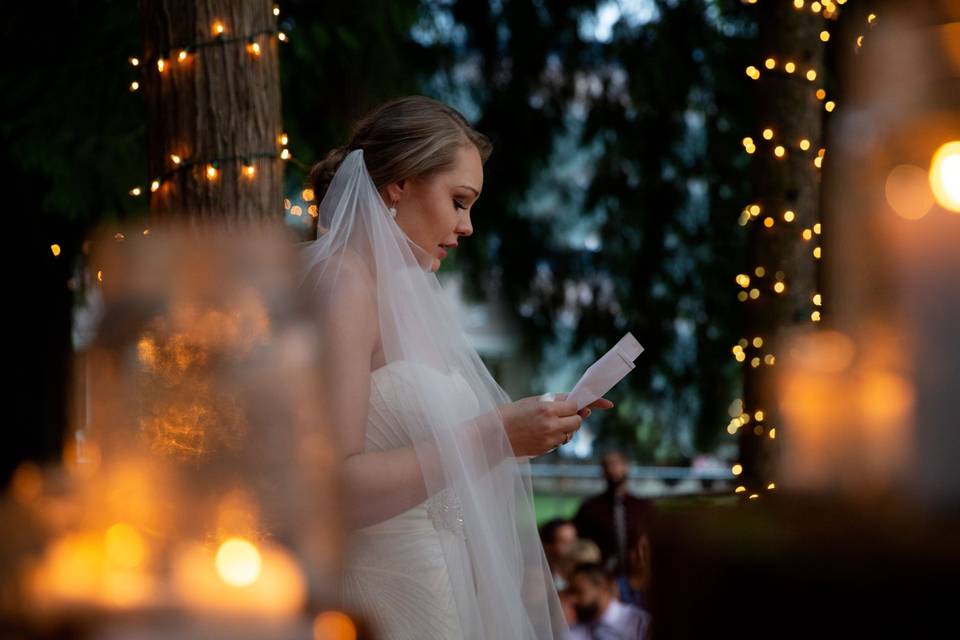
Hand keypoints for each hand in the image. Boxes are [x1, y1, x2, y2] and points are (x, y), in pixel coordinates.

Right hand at [499, 393, 614, 456]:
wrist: (493, 435)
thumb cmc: (512, 414)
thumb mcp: (534, 401)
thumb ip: (558, 403)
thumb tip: (583, 408)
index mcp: (547, 408)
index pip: (575, 405)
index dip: (587, 404)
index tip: (607, 404)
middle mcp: (550, 424)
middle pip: (577, 421)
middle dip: (574, 417)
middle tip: (563, 414)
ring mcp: (548, 439)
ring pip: (570, 433)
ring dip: (565, 428)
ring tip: (545, 424)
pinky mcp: (545, 449)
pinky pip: (559, 442)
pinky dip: (556, 437)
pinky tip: (540, 434)